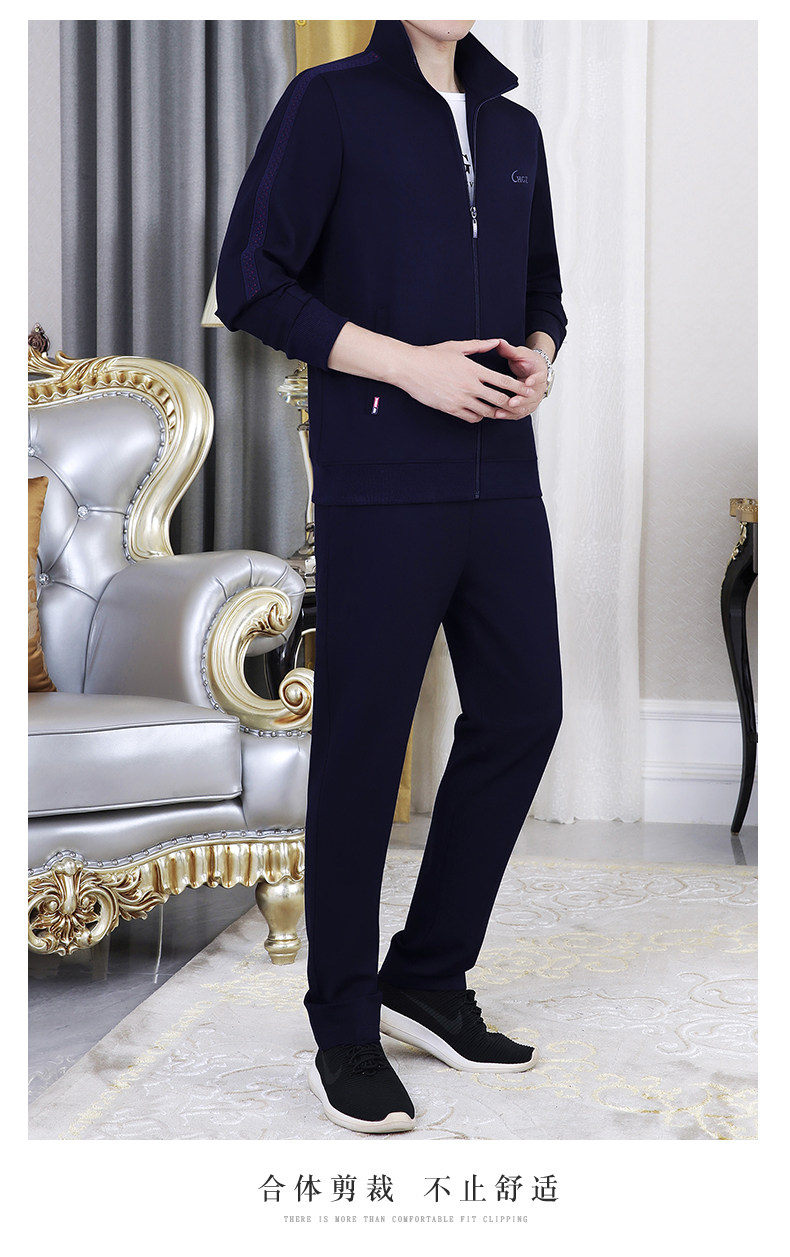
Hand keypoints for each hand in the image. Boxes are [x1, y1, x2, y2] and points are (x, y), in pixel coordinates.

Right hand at [400, 339, 532, 423]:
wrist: (409, 368)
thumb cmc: (431, 355)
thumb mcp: (457, 346)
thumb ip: (479, 345)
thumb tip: (496, 341)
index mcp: (474, 369)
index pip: (503, 381)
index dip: (518, 388)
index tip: (528, 391)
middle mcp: (469, 386)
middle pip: (499, 400)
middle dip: (512, 403)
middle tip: (519, 406)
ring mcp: (460, 399)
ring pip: (486, 412)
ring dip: (495, 412)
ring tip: (500, 411)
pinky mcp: (450, 408)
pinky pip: (471, 418)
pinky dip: (479, 416)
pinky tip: (480, 412)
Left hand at [492, 339, 548, 417]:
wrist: (534, 370)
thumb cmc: (529, 362)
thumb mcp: (520, 354)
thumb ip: (510, 350)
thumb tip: (498, 342)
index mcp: (541, 374)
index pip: (539, 378)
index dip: (534, 381)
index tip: (527, 382)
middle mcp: (539, 389)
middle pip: (532, 397)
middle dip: (521, 400)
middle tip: (511, 401)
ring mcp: (534, 399)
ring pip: (525, 408)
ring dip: (513, 410)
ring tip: (500, 411)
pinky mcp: (526, 407)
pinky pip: (518, 413)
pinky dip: (509, 415)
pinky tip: (497, 415)